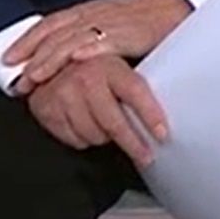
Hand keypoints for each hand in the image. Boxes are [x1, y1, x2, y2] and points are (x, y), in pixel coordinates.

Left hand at [6, 0, 190, 93]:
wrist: (175, 6)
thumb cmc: (144, 20)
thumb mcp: (109, 25)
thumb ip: (88, 39)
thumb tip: (66, 61)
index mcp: (87, 12)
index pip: (49, 24)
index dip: (27, 40)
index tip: (8, 59)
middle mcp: (93, 14)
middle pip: (53, 33)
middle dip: (31, 56)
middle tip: (17, 79)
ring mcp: (109, 22)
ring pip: (71, 39)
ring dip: (50, 59)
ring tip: (35, 77)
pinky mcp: (127, 32)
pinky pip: (102, 41)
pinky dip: (85, 50)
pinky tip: (73, 61)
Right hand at [24, 54, 168, 167]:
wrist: (45, 62)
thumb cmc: (90, 67)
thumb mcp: (116, 64)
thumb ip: (135, 83)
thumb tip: (174, 99)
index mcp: (108, 64)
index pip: (134, 92)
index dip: (150, 115)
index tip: (163, 134)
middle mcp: (85, 78)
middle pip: (114, 122)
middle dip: (133, 144)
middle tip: (146, 155)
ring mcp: (64, 93)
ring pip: (94, 135)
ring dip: (104, 138)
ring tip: (106, 127)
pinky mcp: (46, 109)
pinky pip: (74, 139)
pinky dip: (82, 138)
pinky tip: (85, 125)